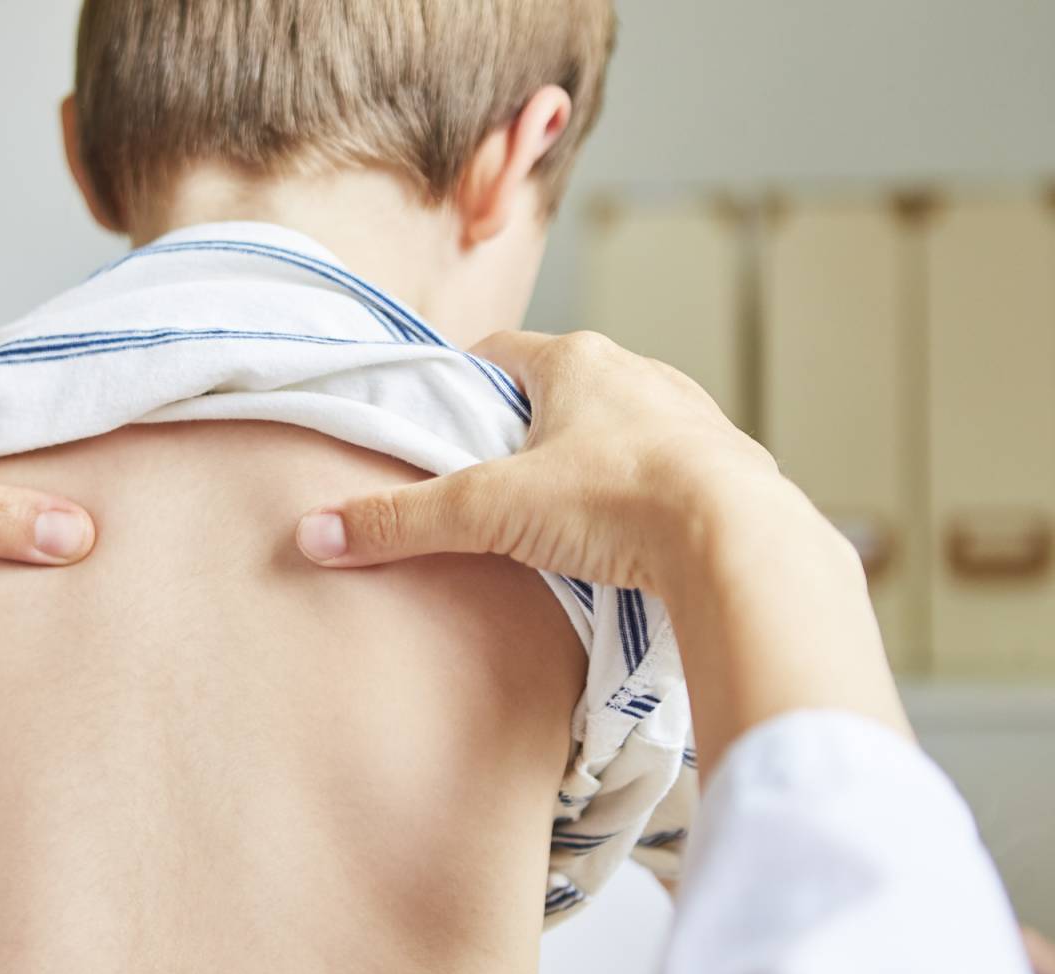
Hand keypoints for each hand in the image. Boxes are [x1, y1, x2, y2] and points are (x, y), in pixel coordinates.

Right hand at [294, 329, 779, 595]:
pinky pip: (670, 467)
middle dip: (525, 430)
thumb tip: (314, 534)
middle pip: (560, 389)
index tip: (444, 424)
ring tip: (561, 517)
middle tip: (494, 484)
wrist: (740, 541)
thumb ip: (403, 522)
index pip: (500, 352)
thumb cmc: (616, 503)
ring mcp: (689, 416)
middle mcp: (638, 372)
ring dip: (588, 460)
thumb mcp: (492, 512)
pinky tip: (629, 536)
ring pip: (620, 425)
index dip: (464, 385)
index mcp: (577, 361)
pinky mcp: (727, 465)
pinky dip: (643, 492)